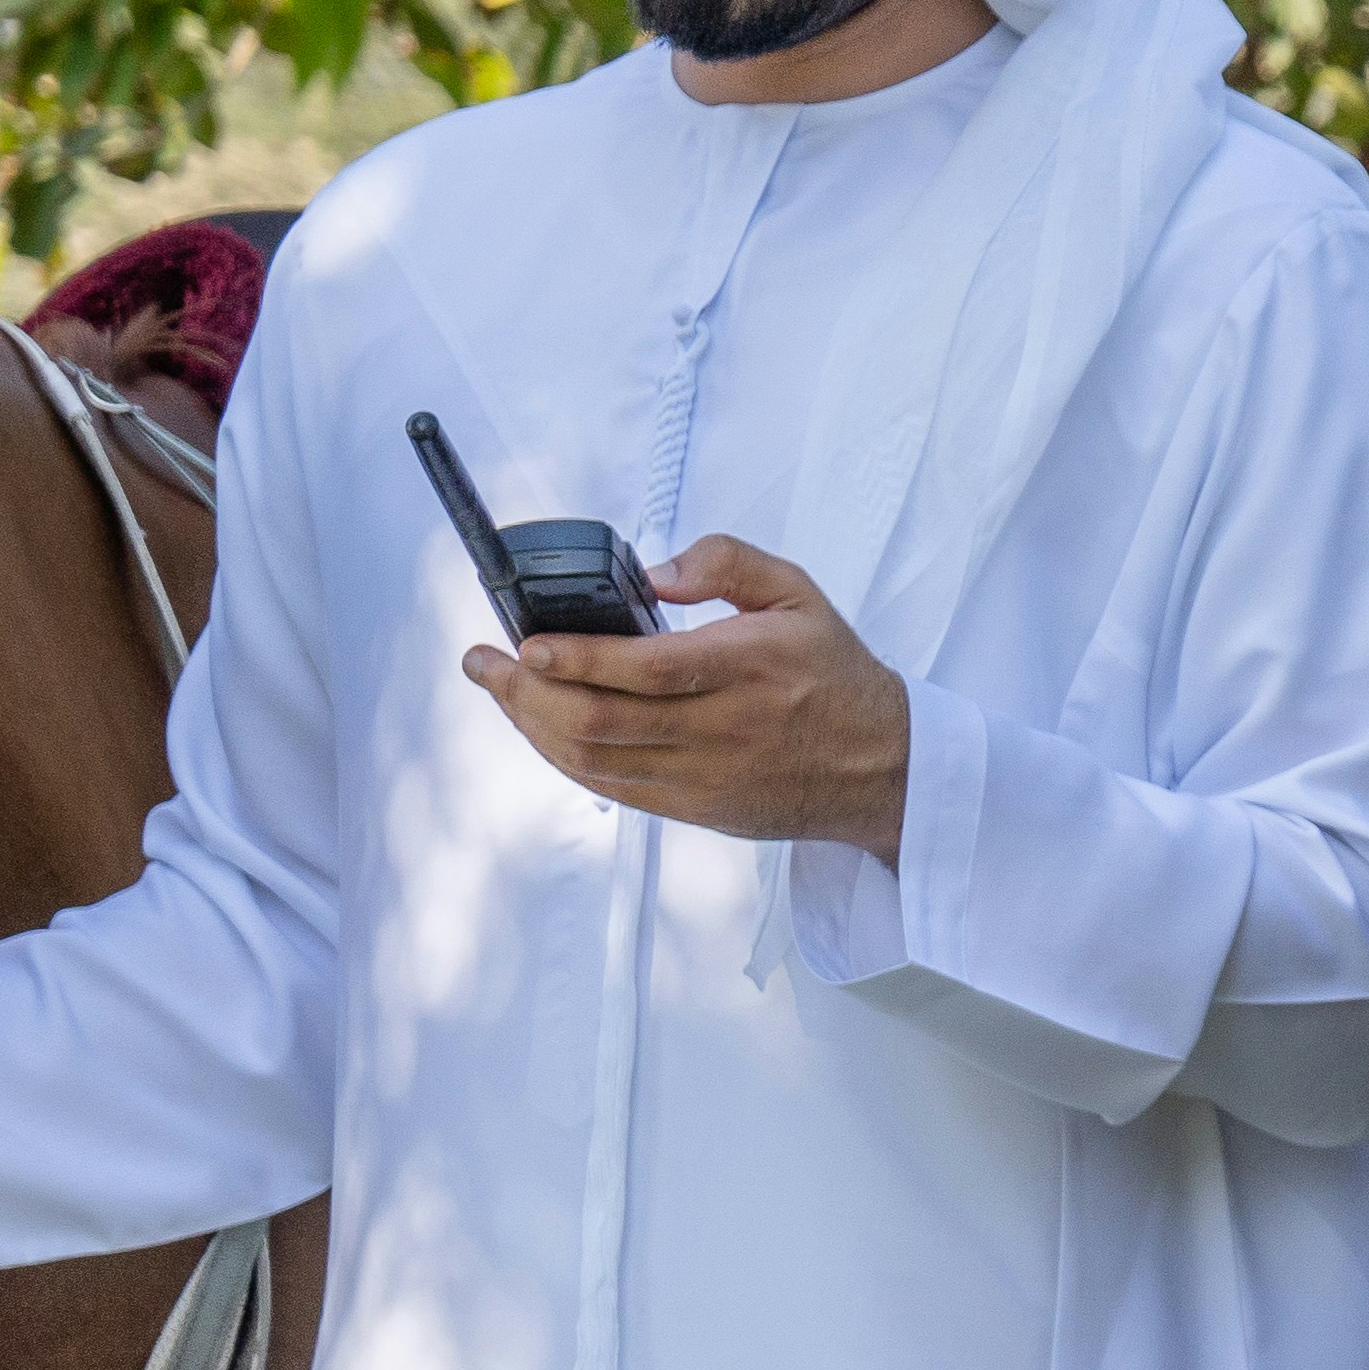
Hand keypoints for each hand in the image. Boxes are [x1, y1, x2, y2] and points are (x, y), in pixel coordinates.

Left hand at [469, 537, 912, 854]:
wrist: (881, 767)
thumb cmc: (833, 674)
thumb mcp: (799, 593)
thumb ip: (727, 563)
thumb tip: (653, 574)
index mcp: (750, 667)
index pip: (645, 670)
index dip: (575, 658)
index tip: (527, 641)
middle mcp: (724, 728)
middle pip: (600, 720)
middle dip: (526, 691)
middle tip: (487, 663)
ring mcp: (705, 776)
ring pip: (593, 759)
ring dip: (534, 725)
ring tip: (503, 691)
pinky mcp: (695, 807)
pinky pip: (611, 786)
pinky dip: (564, 756)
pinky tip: (543, 727)